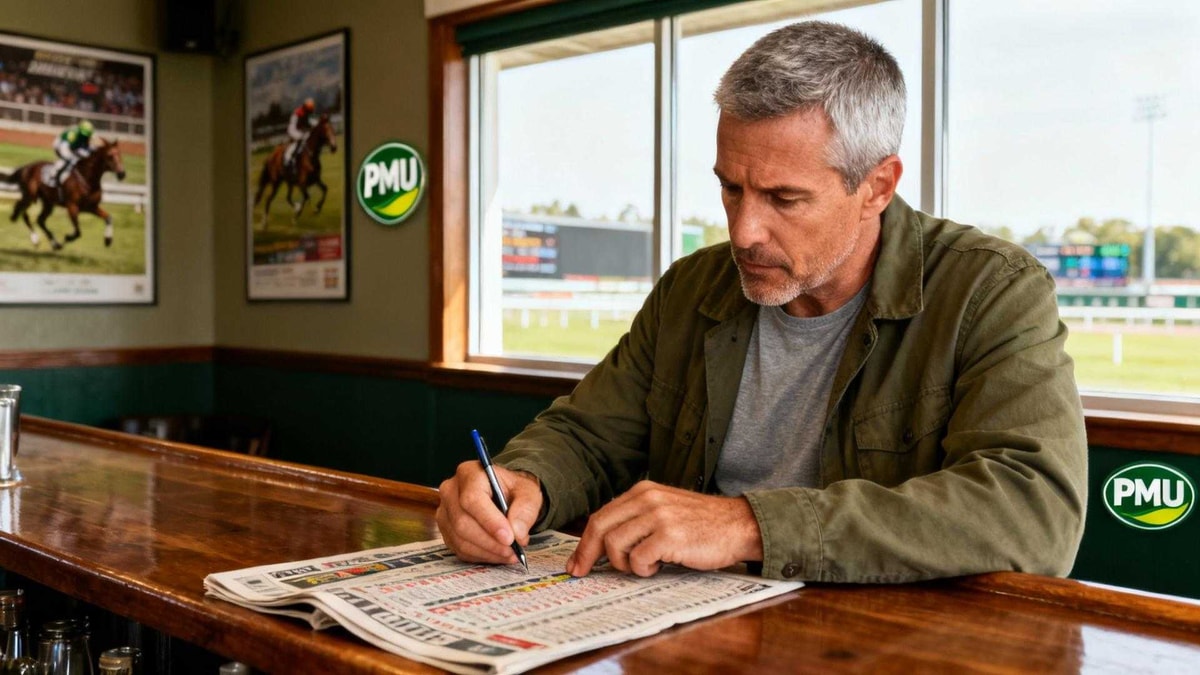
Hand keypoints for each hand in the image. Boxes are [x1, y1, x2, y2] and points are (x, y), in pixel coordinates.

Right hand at [437, 461, 541, 563]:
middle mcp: (451, 491)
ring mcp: (444, 512)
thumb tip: (517, 534)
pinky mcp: (445, 530)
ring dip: (487, 551)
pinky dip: (481, 556)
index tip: (509, 538)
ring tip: (510, 554)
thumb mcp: (528, 492)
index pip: (473, 499)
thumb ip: (526, 510)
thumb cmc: (513, 490)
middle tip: (513, 550)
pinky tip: (498, 554)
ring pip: (460, 539)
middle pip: (463, 522)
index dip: (490, 521)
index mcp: (469, 473)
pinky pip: (459, 549)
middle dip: (490, 542)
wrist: (504, 494)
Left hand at [566, 481, 762, 577]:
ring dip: (624, 564)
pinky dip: (643, 569)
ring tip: (644, 565)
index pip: (601, 516)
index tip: (576, 562)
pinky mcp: (669, 535)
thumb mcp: (665, 510)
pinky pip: (637, 559)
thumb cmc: (702, 524)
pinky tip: (660, 566)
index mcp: (642, 491)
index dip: (584, 542)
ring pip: (615, 545)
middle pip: (599, 527)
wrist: (739, 525)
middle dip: (586, 554)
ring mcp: (658, 516)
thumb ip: (637, 520)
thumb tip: (603, 545)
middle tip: (582, 572)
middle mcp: (647, 498)